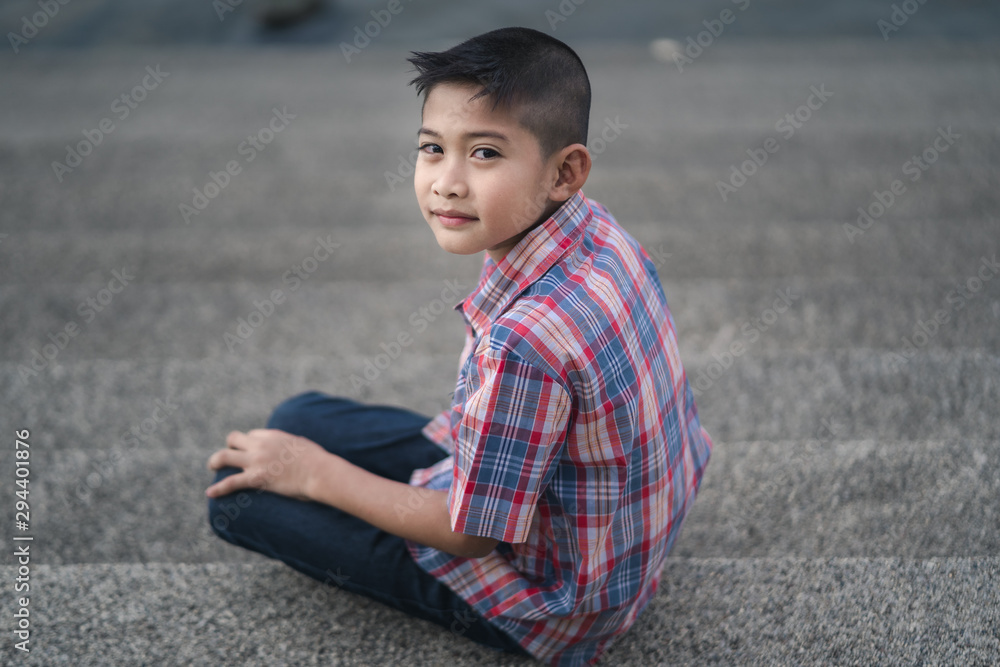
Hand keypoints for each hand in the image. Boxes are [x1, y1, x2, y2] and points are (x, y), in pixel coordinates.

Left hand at [205, 428, 325, 500]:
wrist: (320, 472)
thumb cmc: (318, 461)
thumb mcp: (302, 444)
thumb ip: (290, 444)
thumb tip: (291, 449)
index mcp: (273, 435)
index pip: (252, 434)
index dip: (249, 443)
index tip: (250, 451)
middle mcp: (261, 445)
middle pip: (234, 439)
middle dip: (230, 446)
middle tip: (228, 456)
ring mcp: (256, 461)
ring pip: (224, 456)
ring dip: (215, 461)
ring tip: (212, 467)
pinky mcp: (256, 478)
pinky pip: (230, 482)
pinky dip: (218, 489)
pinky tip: (210, 493)